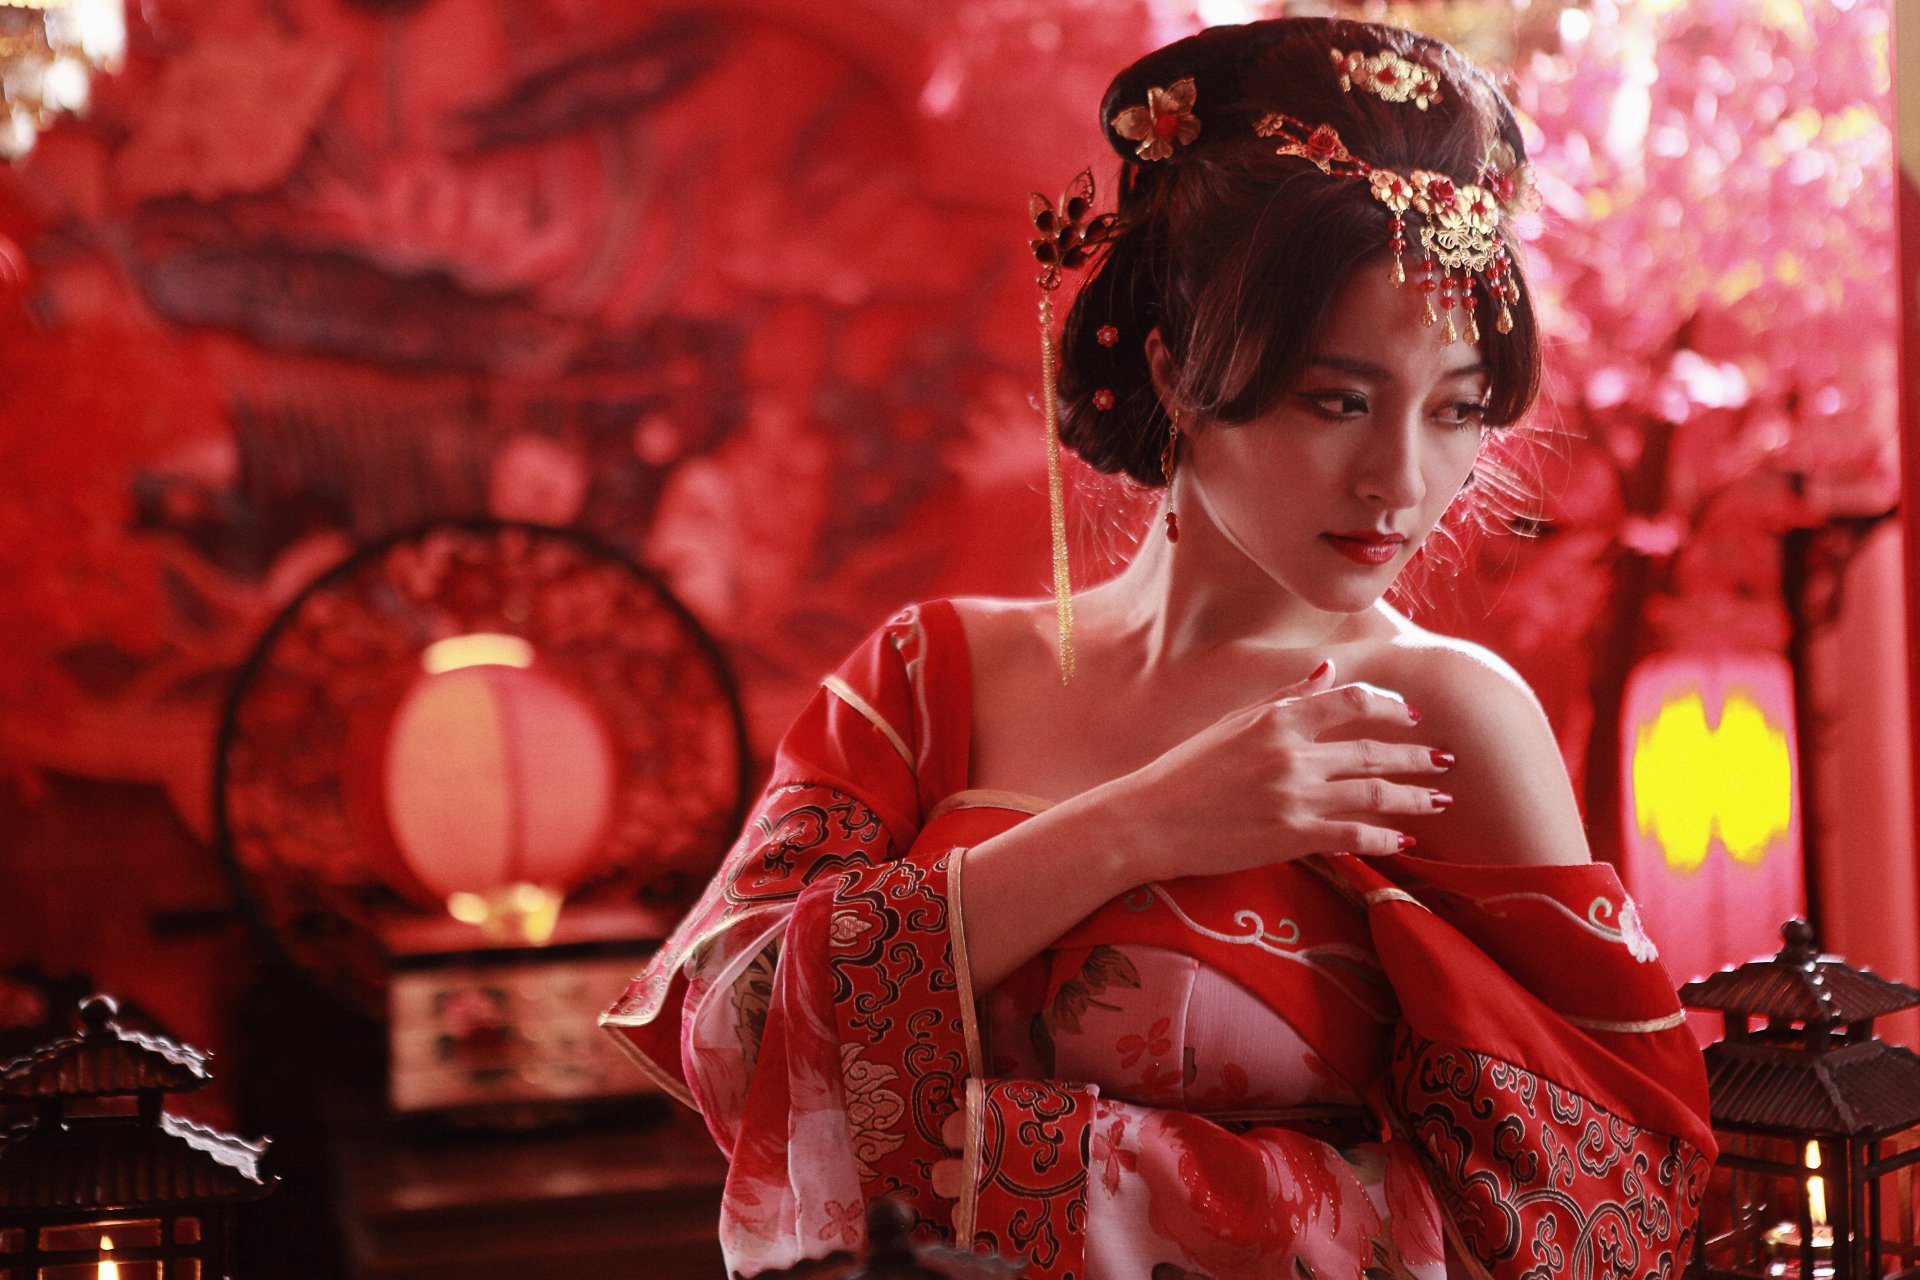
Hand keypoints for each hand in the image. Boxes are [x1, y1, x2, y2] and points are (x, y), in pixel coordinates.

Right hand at [1108, 659, 1452, 881]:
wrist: (1149, 820)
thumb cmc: (1187, 771)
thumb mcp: (1233, 723)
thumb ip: (1286, 698)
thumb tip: (1328, 671)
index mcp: (1277, 720)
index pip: (1352, 701)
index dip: (1391, 707)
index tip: (1413, 716)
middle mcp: (1291, 754)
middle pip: (1373, 751)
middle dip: (1417, 755)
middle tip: (1447, 759)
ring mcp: (1293, 797)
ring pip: (1373, 794)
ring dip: (1414, 797)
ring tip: (1441, 799)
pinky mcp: (1291, 837)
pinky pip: (1354, 836)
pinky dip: (1385, 839)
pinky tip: (1404, 842)